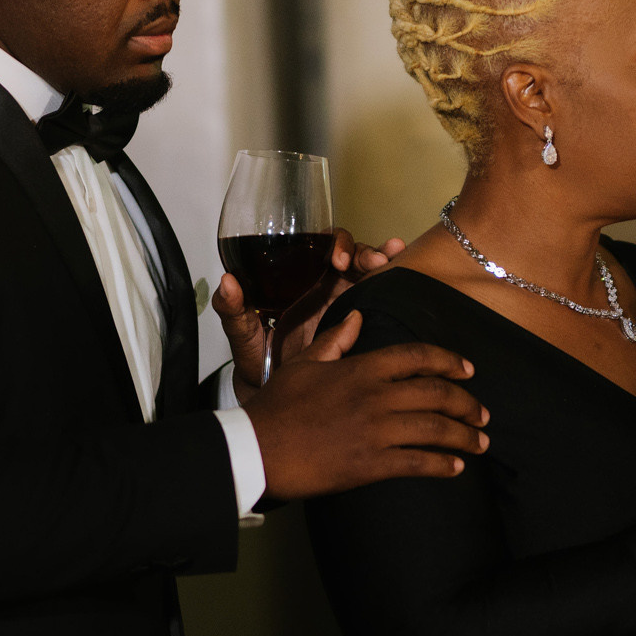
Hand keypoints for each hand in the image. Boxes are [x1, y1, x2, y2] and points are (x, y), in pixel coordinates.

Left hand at [215, 229, 407, 400]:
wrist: (277, 390)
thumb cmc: (259, 359)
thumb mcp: (243, 334)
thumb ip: (233, 310)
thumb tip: (228, 283)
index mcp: (299, 278)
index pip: (319, 247)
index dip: (332, 244)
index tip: (337, 260)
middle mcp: (325, 283)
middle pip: (350, 253)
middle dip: (363, 252)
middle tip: (370, 264)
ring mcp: (346, 298)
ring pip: (369, 269)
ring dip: (382, 258)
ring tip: (393, 258)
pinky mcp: (362, 317)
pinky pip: (382, 294)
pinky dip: (396, 278)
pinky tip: (407, 269)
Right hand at [247, 317, 489, 499]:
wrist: (256, 449)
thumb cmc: (277, 406)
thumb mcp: (304, 364)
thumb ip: (336, 340)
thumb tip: (359, 317)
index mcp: (362, 368)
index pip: (417, 357)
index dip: (449, 361)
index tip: (469, 369)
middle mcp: (376, 396)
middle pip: (437, 393)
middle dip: (467, 403)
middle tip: (482, 414)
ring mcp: (376, 430)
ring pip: (435, 429)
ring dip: (464, 436)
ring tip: (480, 442)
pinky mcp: (371, 463)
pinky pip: (418, 463)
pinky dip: (443, 465)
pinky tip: (457, 468)